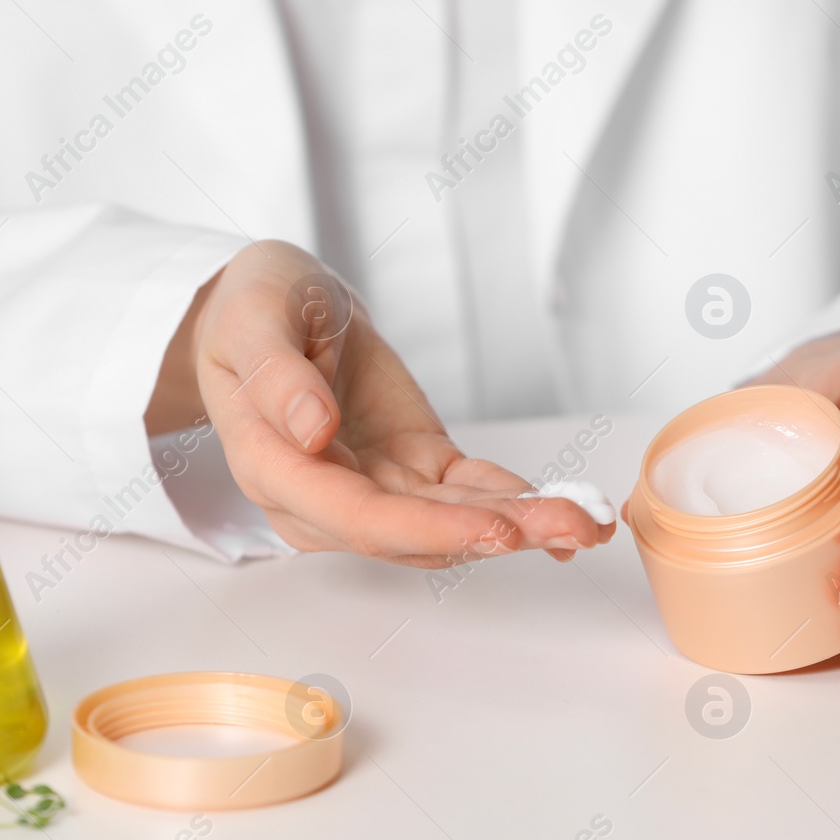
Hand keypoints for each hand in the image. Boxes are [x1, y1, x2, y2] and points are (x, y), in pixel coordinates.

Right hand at [147, 241, 613, 566]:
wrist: (272, 305)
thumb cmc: (250, 311)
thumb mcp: (253, 320)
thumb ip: (276, 377)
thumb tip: (312, 429)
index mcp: (276, 469)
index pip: (357, 516)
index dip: (430, 529)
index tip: (496, 526)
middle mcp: (326, 499)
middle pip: (416, 533)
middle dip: (498, 533)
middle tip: (572, 525)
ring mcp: (374, 487)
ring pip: (452, 523)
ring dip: (524, 526)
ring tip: (589, 522)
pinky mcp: (414, 468)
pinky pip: (469, 495)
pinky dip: (521, 503)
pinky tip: (569, 513)